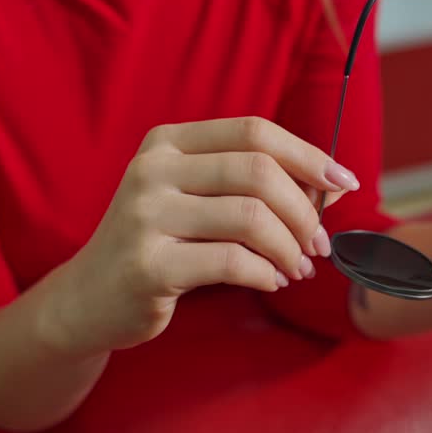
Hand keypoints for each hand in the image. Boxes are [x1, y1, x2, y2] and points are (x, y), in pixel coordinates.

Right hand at [46, 117, 357, 354]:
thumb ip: (254, 186)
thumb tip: (336, 182)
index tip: (345, 183)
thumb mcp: (196, 202)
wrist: (87, 300)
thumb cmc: (158, 246)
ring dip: (289, 247)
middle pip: (258, 172)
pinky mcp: (149, 266)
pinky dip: (265, 274)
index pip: (254, 132)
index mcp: (167, 144)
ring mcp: (145, 216)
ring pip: (250, 217)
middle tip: (318, 244)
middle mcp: (152, 171)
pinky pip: (232, 262)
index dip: (309, 155)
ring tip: (297, 268)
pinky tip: (270, 282)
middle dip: (304, 210)